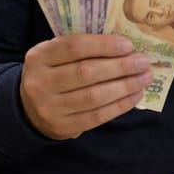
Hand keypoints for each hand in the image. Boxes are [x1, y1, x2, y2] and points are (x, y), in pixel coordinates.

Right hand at [20, 34, 152, 139]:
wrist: (29, 110)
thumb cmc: (53, 73)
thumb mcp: (56, 55)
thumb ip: (83, 49)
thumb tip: (126, 47)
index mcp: (39, 57)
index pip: (74, 47)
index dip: (103, 45)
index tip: (128, 45)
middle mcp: (41, 82)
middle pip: (86, 73)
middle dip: (120, 66)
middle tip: (143, 62)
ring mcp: (50, 108)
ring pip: (94, 96)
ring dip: (125, 86)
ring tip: (144, 78)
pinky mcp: (63, 127)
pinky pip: (97, 117)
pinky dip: (120, 105)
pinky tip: (135, 95)